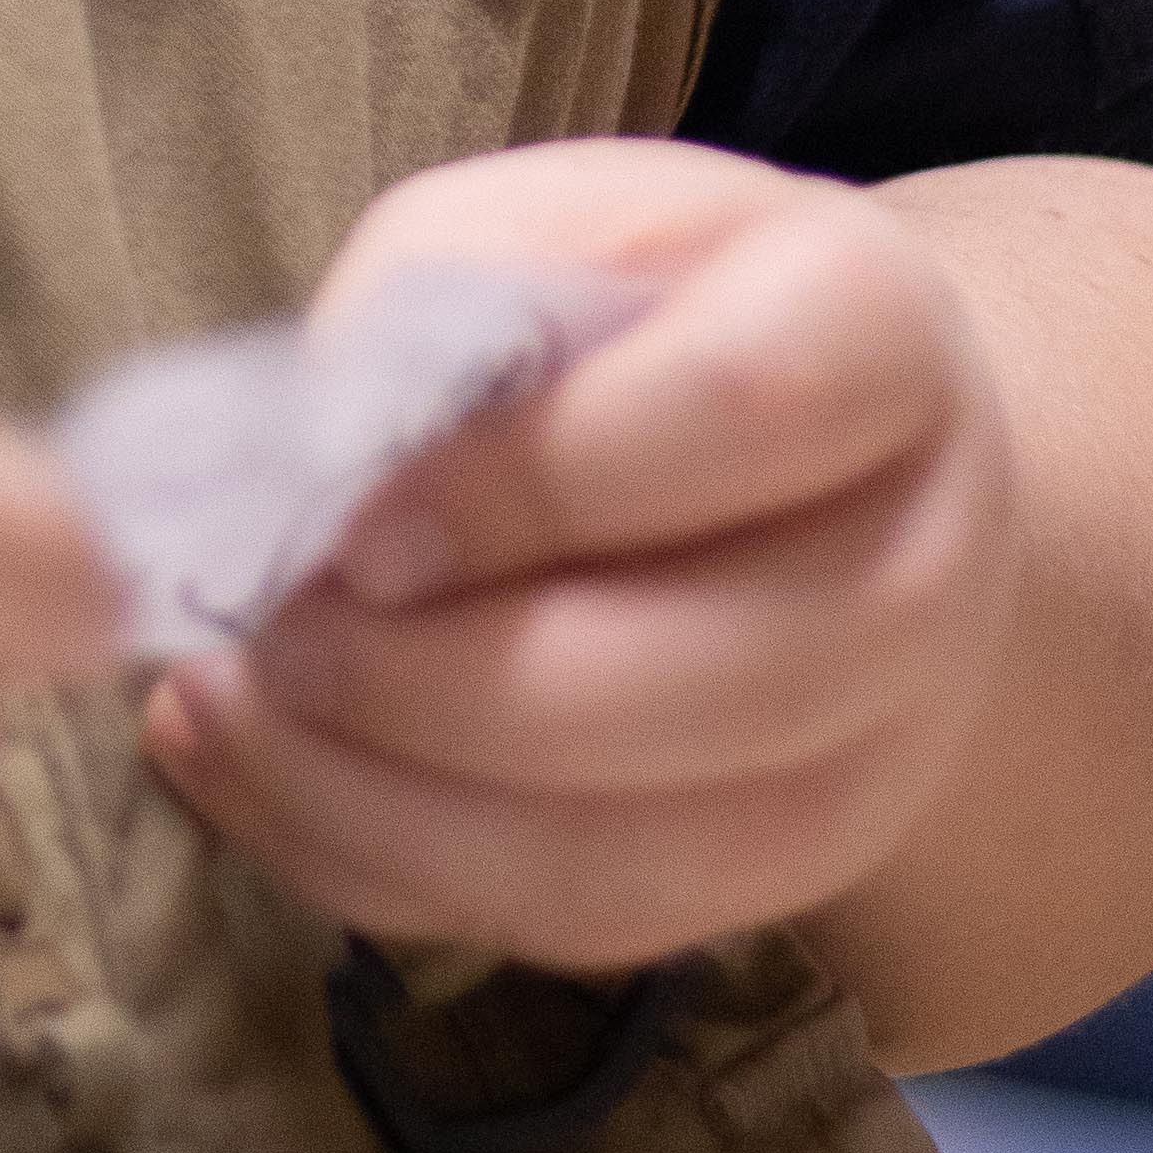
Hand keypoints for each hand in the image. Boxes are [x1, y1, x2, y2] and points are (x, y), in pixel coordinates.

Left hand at [140, 140, 1017, 977]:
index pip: (738, 407)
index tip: (350, 517)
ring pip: (642, 855)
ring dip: (389, 807)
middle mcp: (925, 564)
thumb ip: (436, 304)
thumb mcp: (541, 225)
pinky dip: (390, 871)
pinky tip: (257, 778)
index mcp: (881, 334)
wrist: (815, 453)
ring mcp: (878, 754)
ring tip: (227, 714)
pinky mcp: (779, 879)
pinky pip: (583, 927)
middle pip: (713, 683)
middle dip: (439, 684)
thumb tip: (312, 467)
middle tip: (266, 635)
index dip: (525, 481)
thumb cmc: (640, 307)